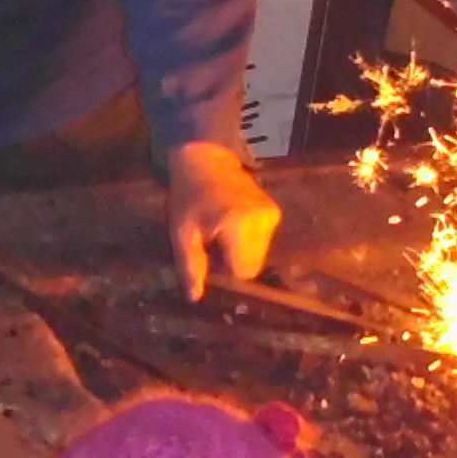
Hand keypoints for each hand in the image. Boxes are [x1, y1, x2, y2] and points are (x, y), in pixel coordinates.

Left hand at [167, 143, 282, 303]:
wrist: (205, 160)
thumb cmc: (188, 197)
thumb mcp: (182, 233)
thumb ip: (190, 266)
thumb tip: (195, 297)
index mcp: (238, 226)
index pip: (242, 272)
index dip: (225, 271)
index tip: (209, 257)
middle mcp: (262, 221)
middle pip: (253, 266)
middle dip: (233, 263)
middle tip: (213, 246)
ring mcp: (271, 215)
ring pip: (259, 255)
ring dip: (240, 252)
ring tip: (221, 233)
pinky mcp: (274, 212)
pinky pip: (263, 241)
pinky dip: (248, 240)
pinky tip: (232, 226)